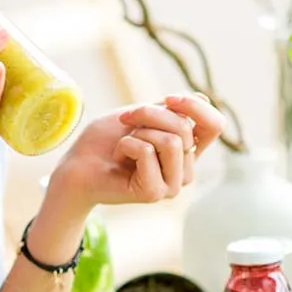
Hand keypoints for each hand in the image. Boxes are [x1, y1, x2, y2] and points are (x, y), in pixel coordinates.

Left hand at [47, 93, 225, 212]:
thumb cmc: (105, 140)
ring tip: (123, 145)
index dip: (196, 107)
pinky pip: (148, 151)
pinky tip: (118, 159)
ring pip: (172, 140)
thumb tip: (203, 99)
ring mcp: (172, 185)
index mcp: (187, 150)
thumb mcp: (141, 115)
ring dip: (138, 132)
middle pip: (185, 127)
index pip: (215, 126)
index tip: (168, 98)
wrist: (76, 165)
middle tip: (124, 121)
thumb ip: (171, 111)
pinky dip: (126, 145)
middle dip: (149, 114)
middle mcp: (184, 170)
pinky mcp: (155, 193)